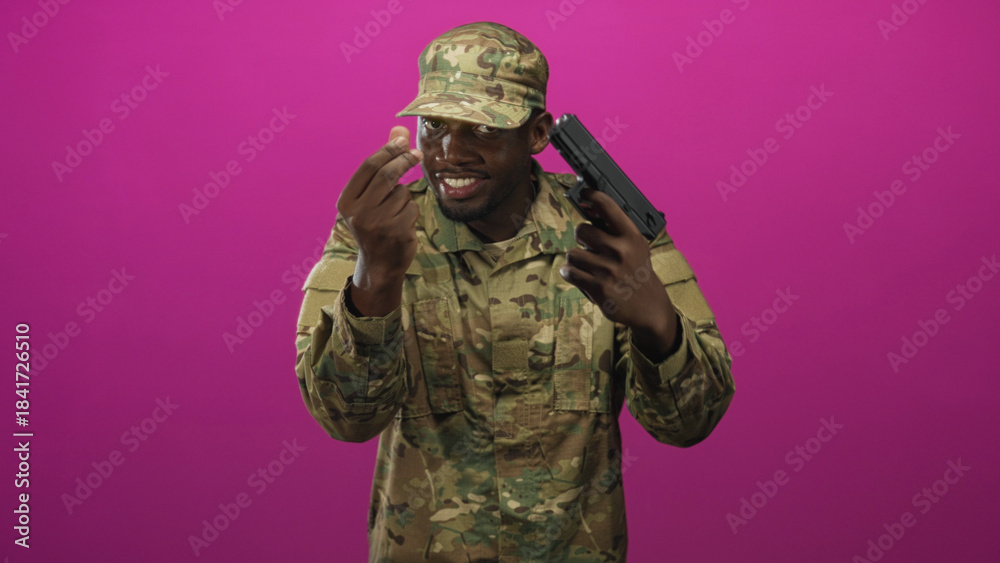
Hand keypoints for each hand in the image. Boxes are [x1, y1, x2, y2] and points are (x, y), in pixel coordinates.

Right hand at [336, 126, 422, 316]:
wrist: (379, 264)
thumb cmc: (375, 223)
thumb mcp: (371, 195)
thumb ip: (384, 162)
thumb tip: (398, 127)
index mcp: (346, 201)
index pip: (368, 167)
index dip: (387, 150)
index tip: (402, 140)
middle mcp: (359, 212)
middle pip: (387, 175)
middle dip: (404, 160)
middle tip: (417, 154)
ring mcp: (378, 223)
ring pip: (402, 193)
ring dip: (405, 197)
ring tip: (395, 213)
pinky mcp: (397, 232)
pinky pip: (412, 208)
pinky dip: (411, 211)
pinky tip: (402, 224)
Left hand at [559, 189, 679, 361]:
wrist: (649, 306)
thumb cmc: (637, 272)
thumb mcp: (635, 246)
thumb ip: (616, 230)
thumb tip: (590, 208)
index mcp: (631, 236)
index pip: (608, 206)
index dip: (592, 196)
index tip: (584, 194)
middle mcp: (620, 250)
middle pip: (581, 230)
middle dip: (581, 238)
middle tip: (589, 246)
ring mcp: (608, 269)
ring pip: (571, 253)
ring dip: (575, 260)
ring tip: (587, 266)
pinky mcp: (598, 287)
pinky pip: (569, 272)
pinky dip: (570, 273)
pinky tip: (579, 275)